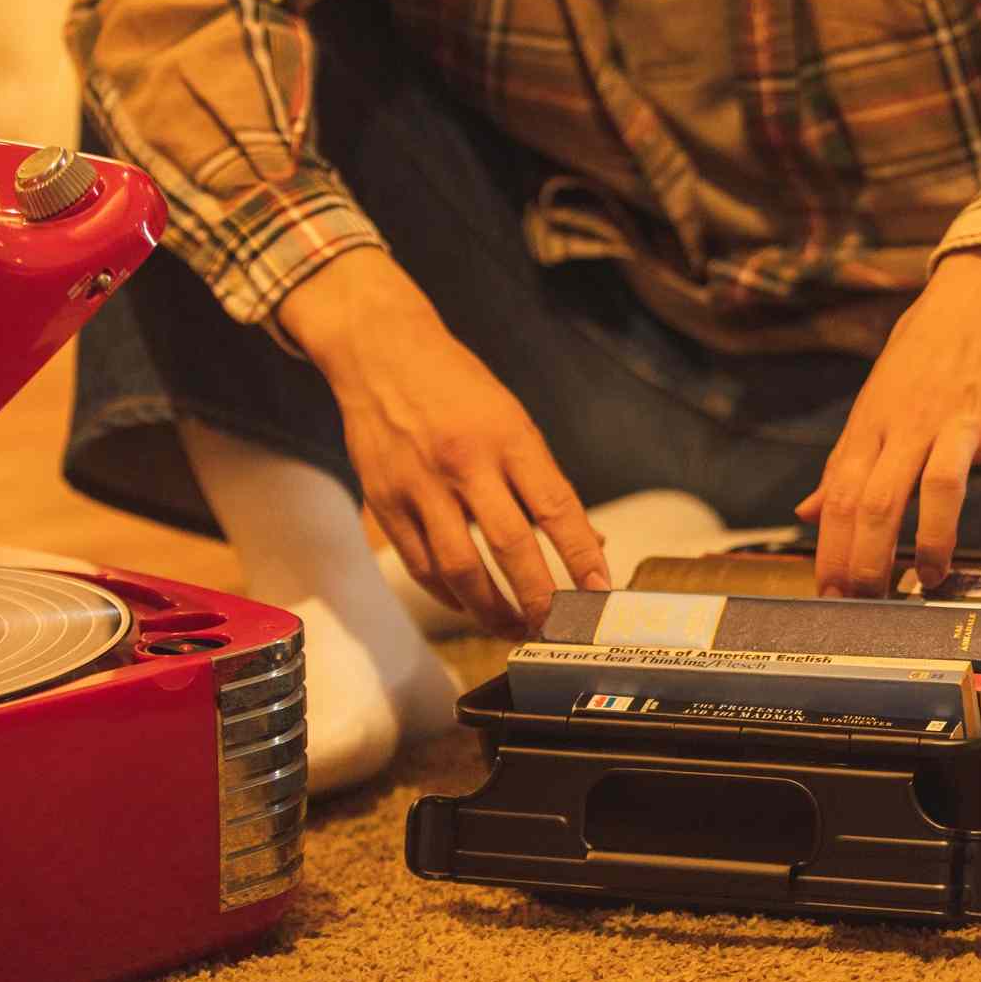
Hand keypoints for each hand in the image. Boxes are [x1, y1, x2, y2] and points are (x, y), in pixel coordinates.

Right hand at [276, 249, 609, 633]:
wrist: (380, 352)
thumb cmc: (457, 387)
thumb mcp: (513, 419)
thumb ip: (545, 482)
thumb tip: (590, 544)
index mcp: (508, 437)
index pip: (555, 507)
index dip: (581, 554)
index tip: (600, 590)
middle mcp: (464, 462)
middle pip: (510, 546)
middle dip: (539, 597)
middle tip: (558, 627)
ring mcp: (420, 485)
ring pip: (460, 569)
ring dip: (492, 611)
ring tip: (515, 629)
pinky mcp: (384, 502)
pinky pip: (421, 566)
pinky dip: (449, 596)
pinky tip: (470, 607)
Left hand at [795, 248, 980, 596]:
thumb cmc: (928, 351)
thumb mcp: (876, 398)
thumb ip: (846, 459)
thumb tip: (807, 510)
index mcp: (873, 422)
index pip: (838, 495)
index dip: (829, 550)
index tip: (828, 594)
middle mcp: (911, 423)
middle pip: (876, 500)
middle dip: (866, 562)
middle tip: (868, 605)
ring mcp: (962, 422)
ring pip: (937, 490)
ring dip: (929, 546)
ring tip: (927, 583)